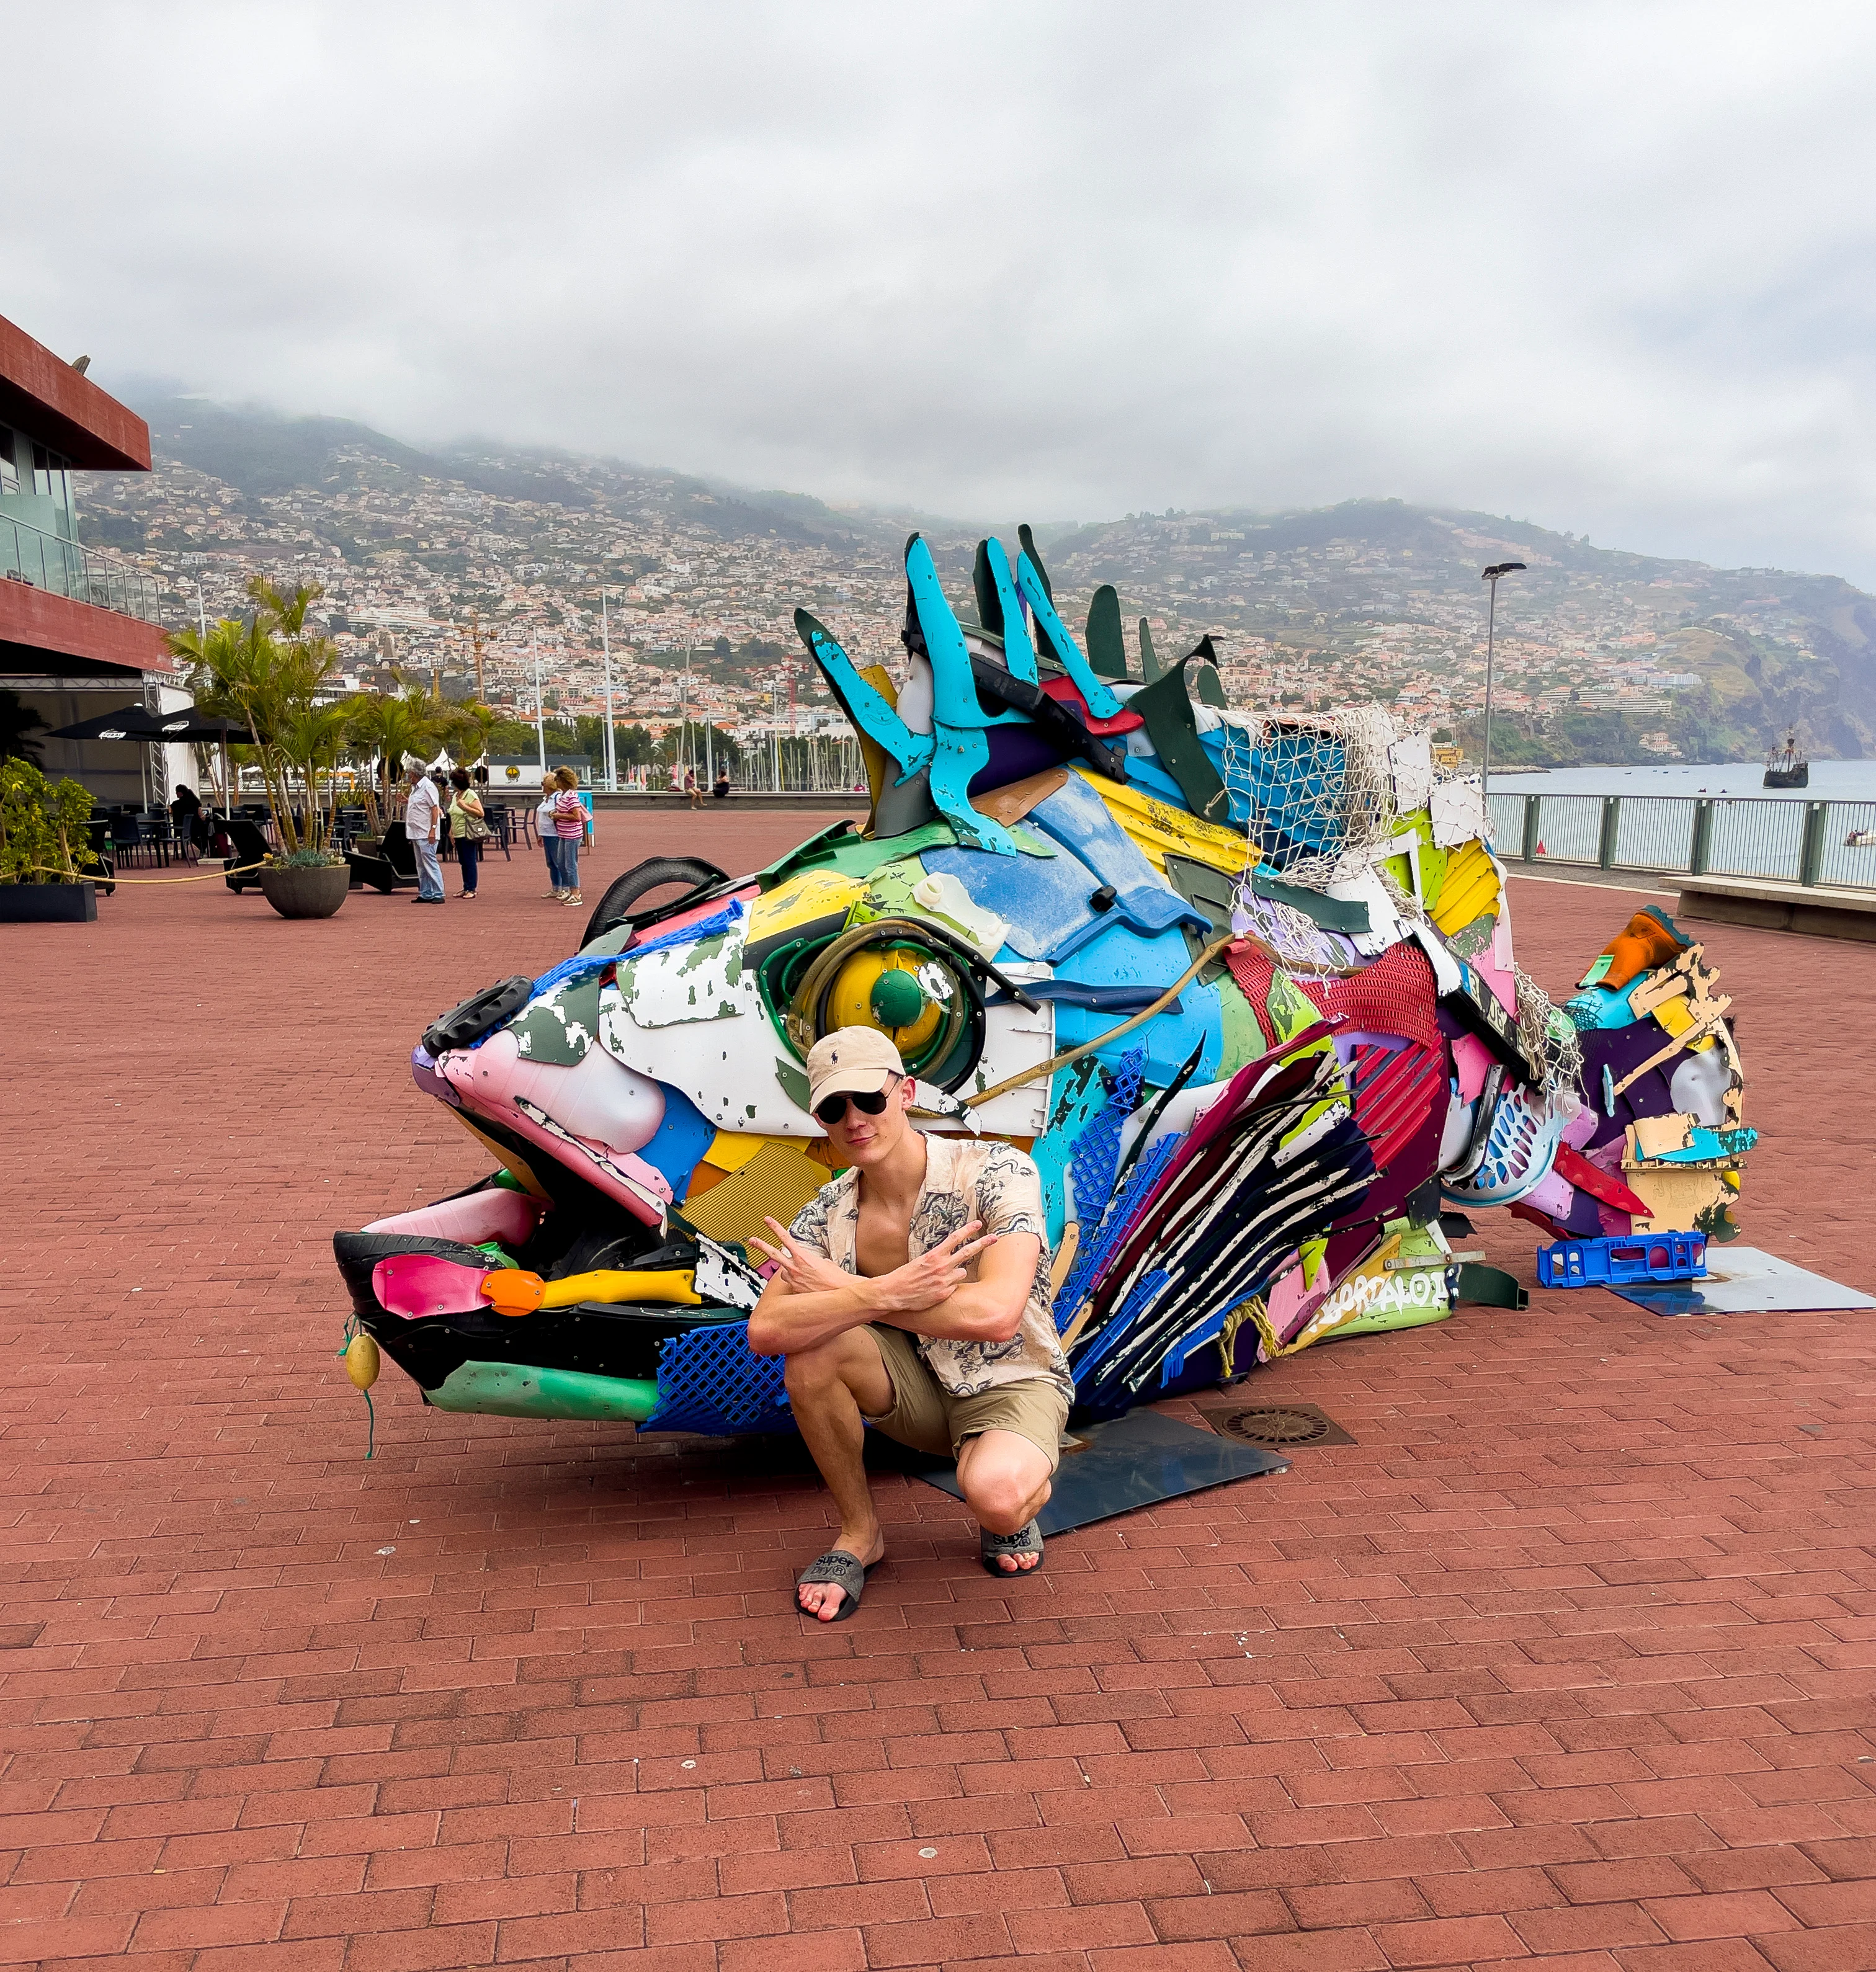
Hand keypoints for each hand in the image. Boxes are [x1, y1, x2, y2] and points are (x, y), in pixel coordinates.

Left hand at [749, 1218, 853, 1295]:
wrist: (840, 1293)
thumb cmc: (836, 1277)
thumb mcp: (826, 1262)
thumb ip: (814, 1260)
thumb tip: (814, 1263)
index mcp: (802, 1257)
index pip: (785, 1238)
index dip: (775, 1228)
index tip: (767, 1220)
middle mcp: (795, 1268)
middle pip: (773, 1254)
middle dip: (761, 1246)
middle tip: (752, 1240)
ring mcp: (793, 1280)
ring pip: (783, 1272)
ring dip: (789, 1271)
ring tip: (804, 1275)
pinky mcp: (795, 1291)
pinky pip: (791, 1284)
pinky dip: (797, 1283)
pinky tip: (808, 1286)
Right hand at [878, 1221, 996, 1313]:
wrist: (894, 1293)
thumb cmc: (904, 1276)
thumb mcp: (919, 1261)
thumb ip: (936, 1258)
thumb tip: (947, 1256)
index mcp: (934, 1255)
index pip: (955, 1238)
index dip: (968, 1230)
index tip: (978, 1224)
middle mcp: (941, 1266)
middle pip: (967, 1252)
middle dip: (983, 1243)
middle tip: (995, 1238)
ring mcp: (944, 1281)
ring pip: (962, 1272)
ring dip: (956, 1273)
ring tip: (941, 1278)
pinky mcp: (944, 1294)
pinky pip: (954, 1287)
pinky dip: (948, 1286)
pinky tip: (936, 1289)